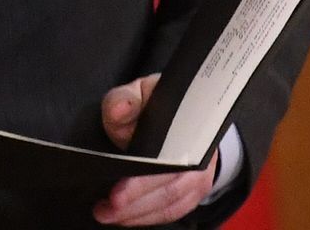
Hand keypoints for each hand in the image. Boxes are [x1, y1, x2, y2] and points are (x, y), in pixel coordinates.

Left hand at [92, 74, 218, 225]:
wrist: (182, 113)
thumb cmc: (156, 103)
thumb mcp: (139, 93)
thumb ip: (124, 99)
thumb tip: (119, 109)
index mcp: (192, 128)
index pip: (168, 160)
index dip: (143, 182)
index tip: (117, 194)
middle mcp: (203, 156)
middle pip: (170, 189)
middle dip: (135, 204)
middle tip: (106, 210)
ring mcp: (202, 177)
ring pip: (172, 205)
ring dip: (139, 215)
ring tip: (108, 215)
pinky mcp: (195, 191)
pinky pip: (174, 211)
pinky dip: (149, 217)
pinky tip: (126, 217)